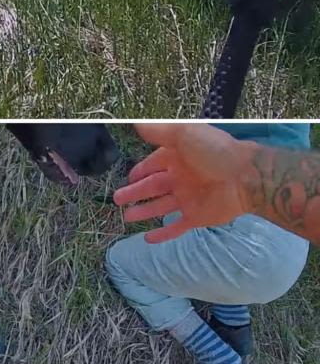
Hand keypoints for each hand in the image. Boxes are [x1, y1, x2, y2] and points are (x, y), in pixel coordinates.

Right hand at [112, 124, 254, 243]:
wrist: (246, 177)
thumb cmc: (215, 152)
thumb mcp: (184, 134)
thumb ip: (158, 131)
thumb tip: (135, 124)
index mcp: (178, 158)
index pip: (153, 165)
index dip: (140, 171)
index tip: (128, 178)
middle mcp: (182, 178)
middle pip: (153, 187)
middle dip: (135, 193)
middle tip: (117, 199)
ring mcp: (189, 199)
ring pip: (161, 207)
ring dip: (144, 212)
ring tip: (127, 217)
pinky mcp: (197, 217)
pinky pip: (177, 227)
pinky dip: (163, 234)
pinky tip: (148, 239)